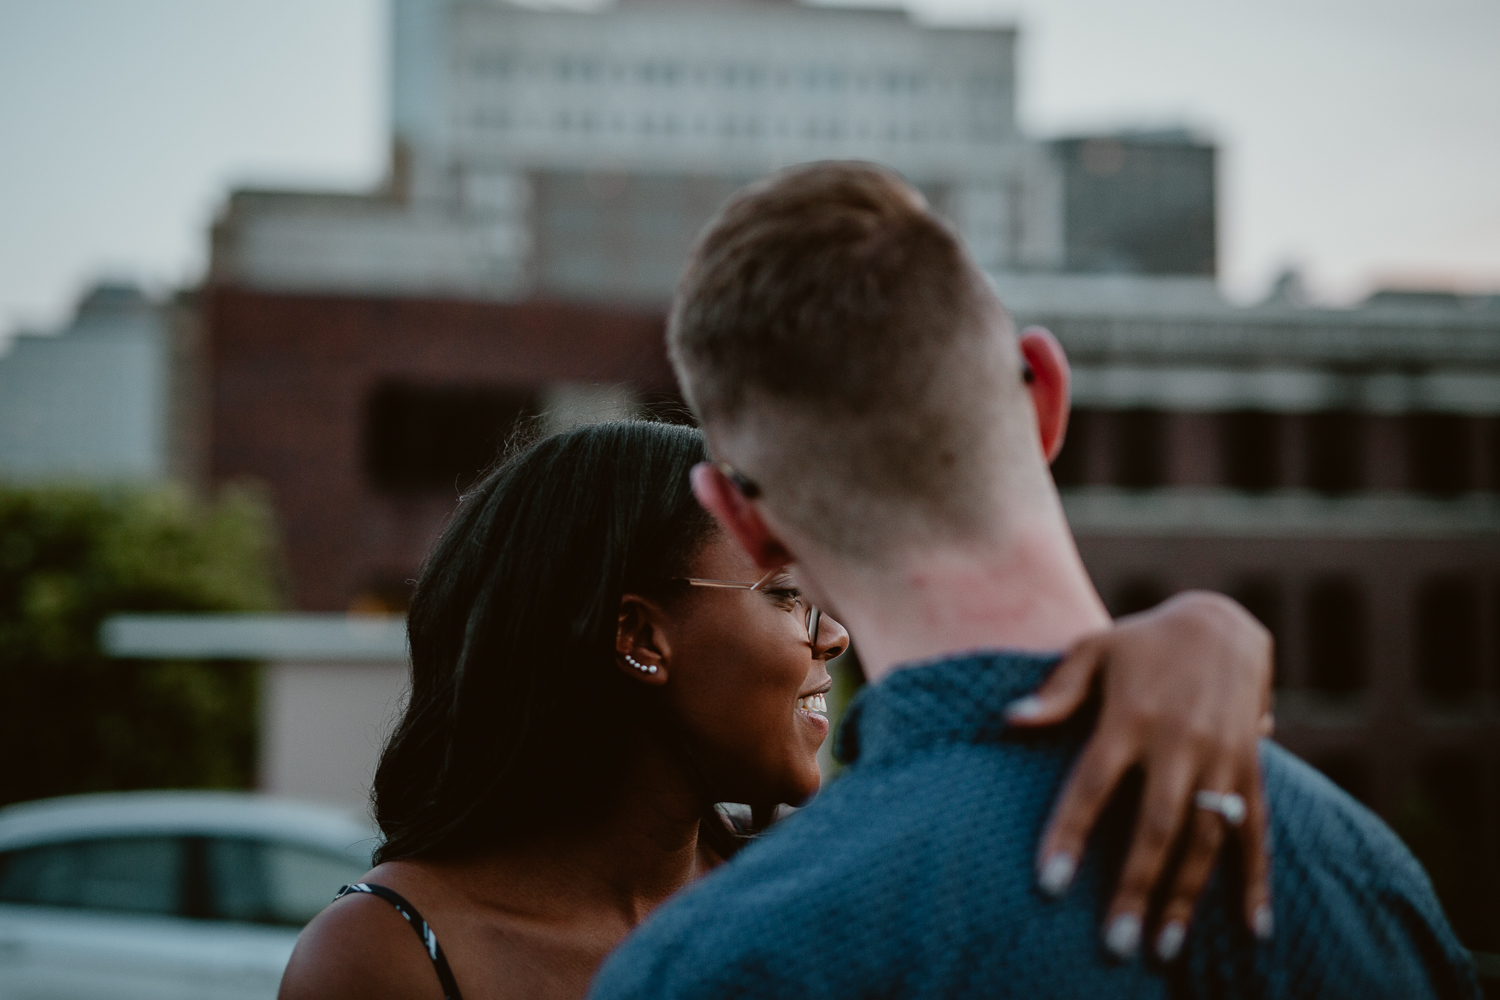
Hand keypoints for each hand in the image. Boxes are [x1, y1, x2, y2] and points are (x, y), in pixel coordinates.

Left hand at [1005, 590, 1274, 960]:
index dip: (1071, 833)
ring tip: (1164, 947)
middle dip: (1135, 886)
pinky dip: (1258, 878)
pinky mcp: (1251, 765)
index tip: (1050, 883)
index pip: (1093, 784)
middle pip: (1155, 825)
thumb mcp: (1094, 649)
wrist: (1224, 620)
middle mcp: (1180, 742)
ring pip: (1206, 837)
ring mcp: (1221, 756)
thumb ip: (1056, 689)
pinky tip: (1255, 927)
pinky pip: (1257, 828)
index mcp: (1130, 717)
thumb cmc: (1142, 641)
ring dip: (1187, 895)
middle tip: (1115, 943)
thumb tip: (1009, 719)